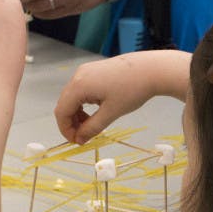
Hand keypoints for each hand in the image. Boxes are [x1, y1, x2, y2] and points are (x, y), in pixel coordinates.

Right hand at [54, 53, 172, 143]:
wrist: (151, 69)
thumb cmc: (132, 90)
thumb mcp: (111, 113)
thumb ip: (92, 128)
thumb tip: (79, 140)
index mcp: (79, 86)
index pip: (61, 112)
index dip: (65, 130)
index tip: (76, 142)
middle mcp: (78, 76)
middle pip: (64, 104)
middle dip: (71, 123)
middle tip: (83, 137)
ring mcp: (85, 71)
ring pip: (72, 97)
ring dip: (77, 114)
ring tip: (91, 126)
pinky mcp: (93, 71)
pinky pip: (81, 90)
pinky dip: (84, 104)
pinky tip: (95, 112)